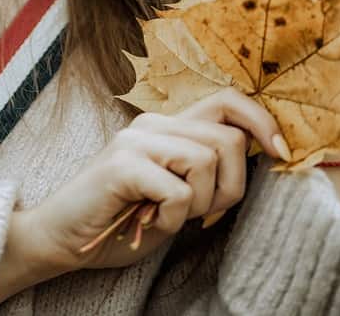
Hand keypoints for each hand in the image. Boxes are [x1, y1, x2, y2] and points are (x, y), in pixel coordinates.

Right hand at [14, 88, 288, 275]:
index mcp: (167, 125)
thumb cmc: (120, 221)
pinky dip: (173, 219)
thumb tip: (262, 156)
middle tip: (203, 215)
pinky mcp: (122, 165)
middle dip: (232, 187)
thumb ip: (206, 171)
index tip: (281, 154)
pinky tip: (148, 223)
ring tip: (168, 218)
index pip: (229, 101)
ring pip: (208, 160)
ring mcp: (135, 140)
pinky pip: (179, 192)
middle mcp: (152, 123)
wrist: (59, 238)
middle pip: (229, 138)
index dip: (263, 123)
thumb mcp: (175, 193)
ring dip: (200, 204)